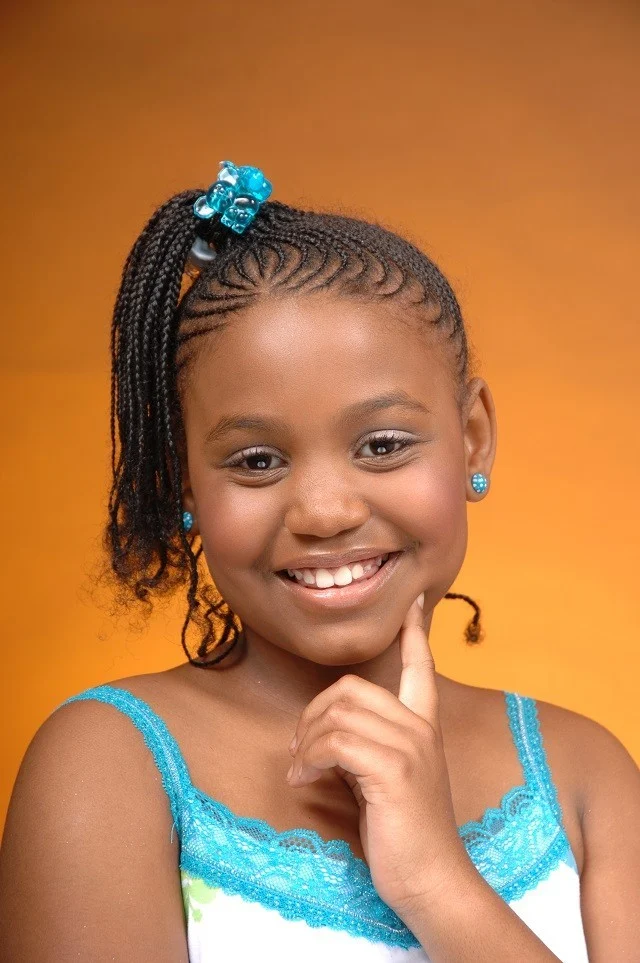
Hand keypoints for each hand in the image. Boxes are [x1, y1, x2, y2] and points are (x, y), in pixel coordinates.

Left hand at [286, 594, 471, 916]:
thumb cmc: (405, 835)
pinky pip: (334, 743)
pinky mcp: (393, 771)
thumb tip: (326, 731)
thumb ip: (371, 746)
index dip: (415, 634)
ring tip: (300, 769)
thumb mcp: (390, 779)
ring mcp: (409, 747)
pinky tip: (303, 780)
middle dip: (314, 713)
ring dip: (305, 741)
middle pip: (351, 688)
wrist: (432, 881)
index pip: (421, 668)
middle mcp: (420, 728)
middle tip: (300, 750)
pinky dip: (308, 759)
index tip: (413, 604)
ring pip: (338, 713)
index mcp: (423, 726)